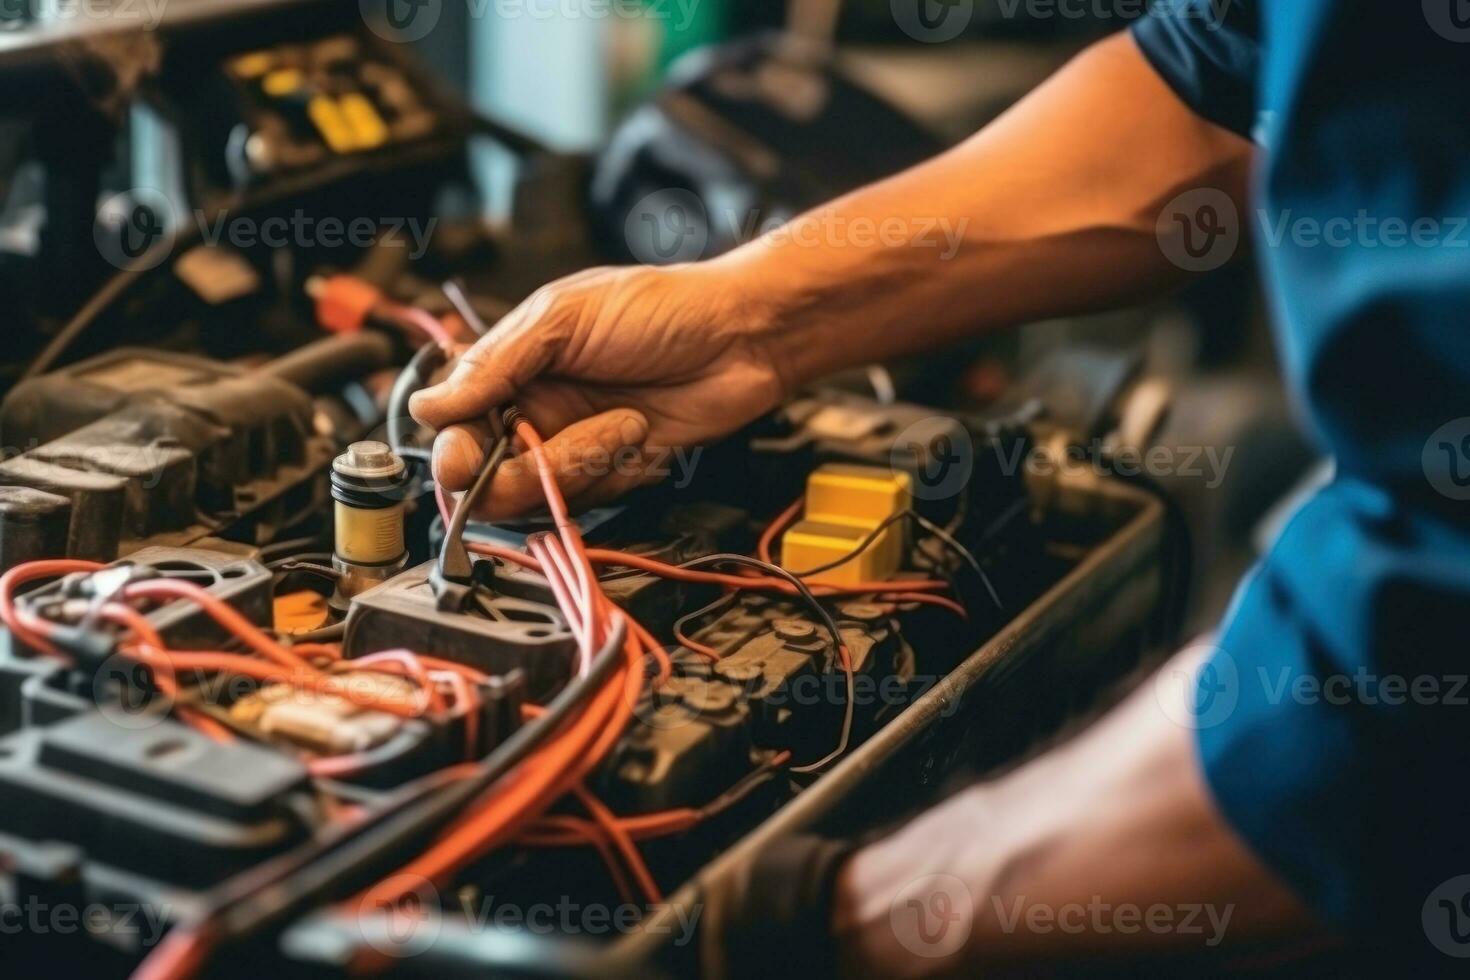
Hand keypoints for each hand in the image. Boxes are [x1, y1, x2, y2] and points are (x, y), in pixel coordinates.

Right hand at [410, 261, 788, 517]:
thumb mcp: (565, 315)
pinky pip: (586, 499)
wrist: (742, 336)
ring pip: (535, 495)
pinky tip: (639, 430)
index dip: (454, 449)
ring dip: (575, 465)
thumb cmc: (662, 307)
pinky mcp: (612, 472)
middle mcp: (534, 411)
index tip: (468, 453)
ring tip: (621, 421)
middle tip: (546, 447)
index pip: (451, 427)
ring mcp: (572, 445)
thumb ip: (496, 362)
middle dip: (514, 471)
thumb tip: (428, 405)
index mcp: (510, 367)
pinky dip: (611, 470)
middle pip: (484, 477)